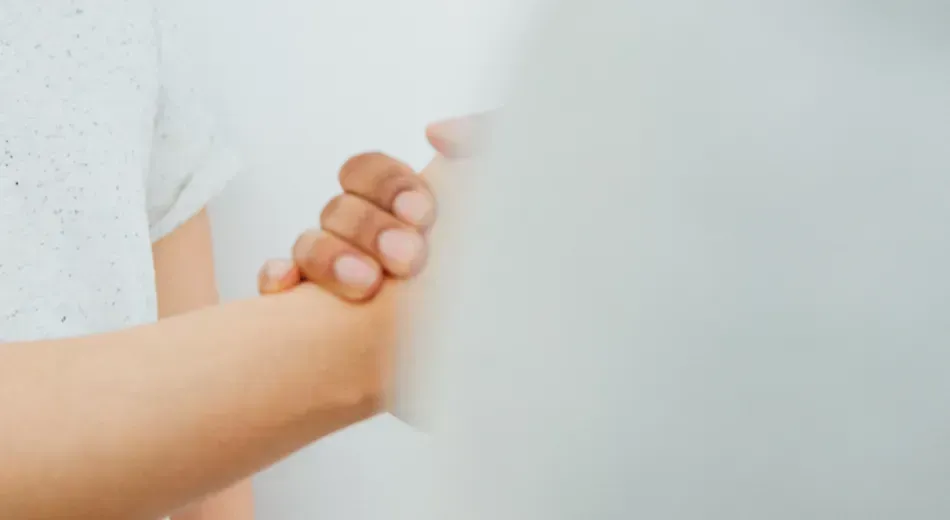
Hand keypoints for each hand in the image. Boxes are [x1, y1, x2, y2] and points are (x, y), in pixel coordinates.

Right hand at [258, 112, 489, 300]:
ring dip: (331, 257)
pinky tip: (290, 288)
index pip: (367, 173)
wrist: (477, 368)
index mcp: (396, 213)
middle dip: (370, 228)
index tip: (423, 215)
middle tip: (408, 258)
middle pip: (339, 207)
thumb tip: (436, 133)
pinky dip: (279, 278)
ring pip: (308, 244)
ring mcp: (329, 276)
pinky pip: (276, 283)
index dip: (387, 185)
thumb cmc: (483, 289)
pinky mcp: (306, 316)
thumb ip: (482, 145)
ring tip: (367, 287)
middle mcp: (359, 239)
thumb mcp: (494, 211)